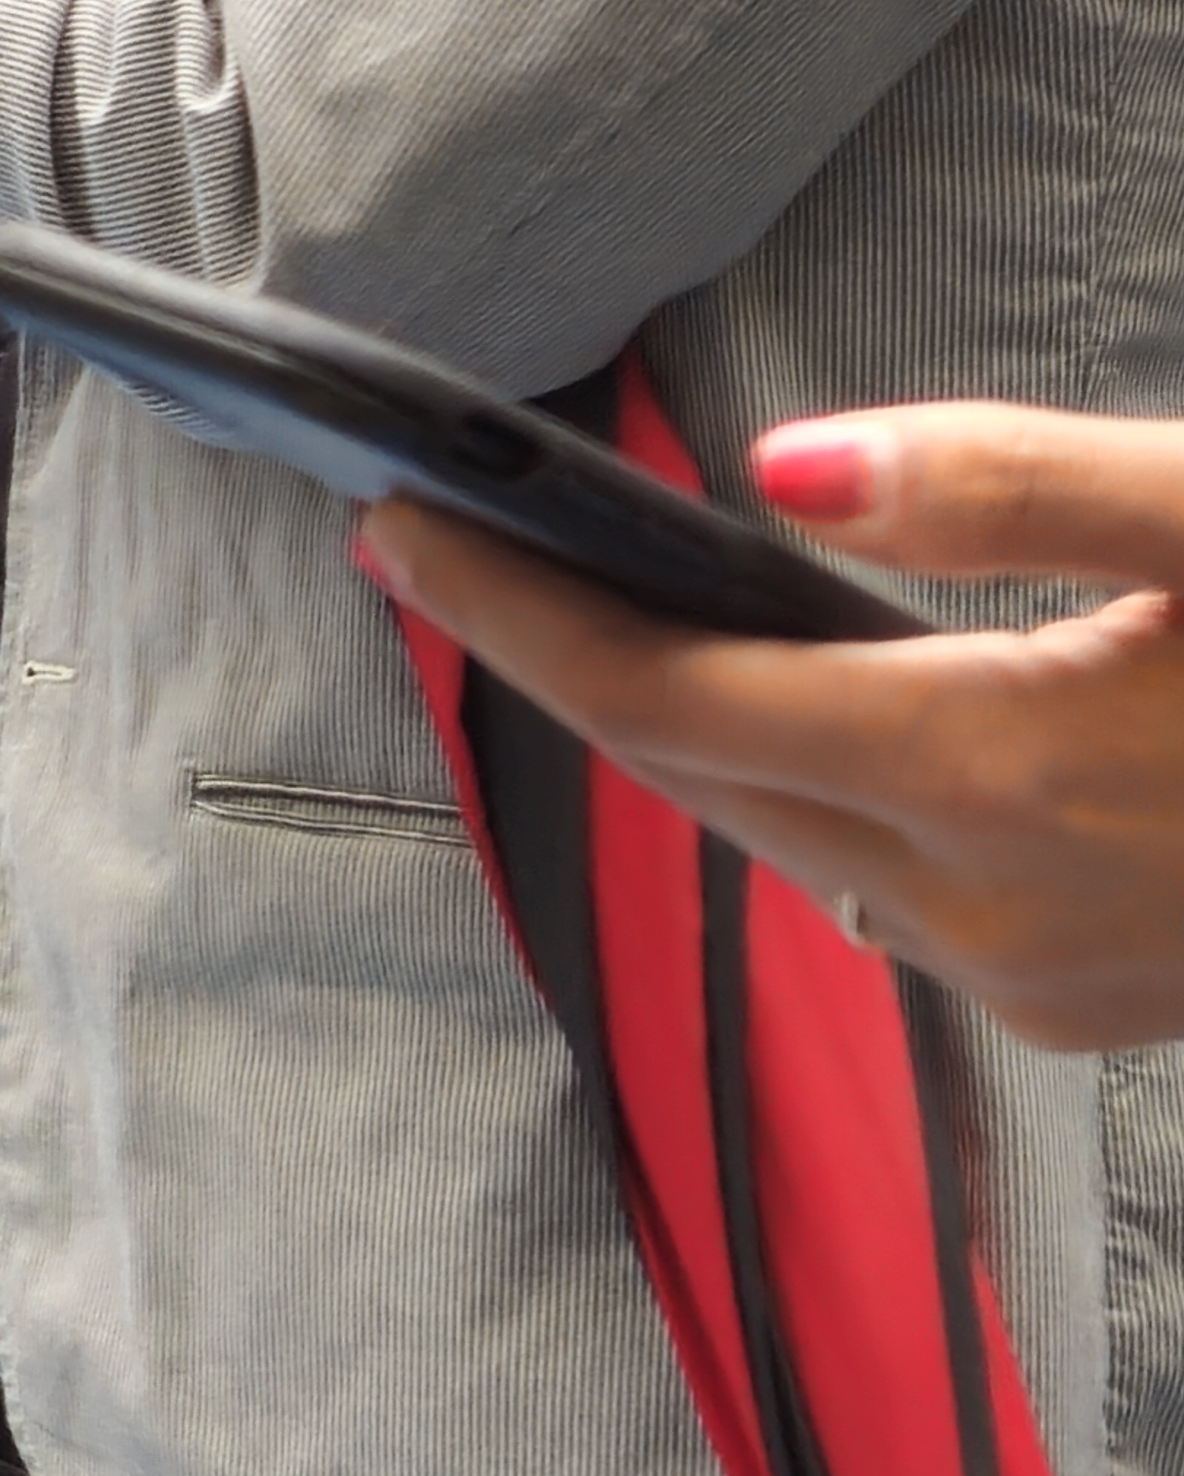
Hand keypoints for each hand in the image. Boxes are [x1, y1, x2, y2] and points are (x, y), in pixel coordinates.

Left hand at [356, 406, 1183, 1051]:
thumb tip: (788, 468)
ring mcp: (1030, 978)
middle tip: (446, 546)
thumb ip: (1011, 488)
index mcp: (1002, 767)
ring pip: (780, 844)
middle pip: (692, 776)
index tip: (400, 526)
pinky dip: (812, 807)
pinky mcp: (1075, 1008)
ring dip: (688, 738)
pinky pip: (881, 899)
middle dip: (558, 657)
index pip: (658, 695)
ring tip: (597, 617)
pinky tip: (795, 734)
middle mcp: (986, 906)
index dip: (510, 609)